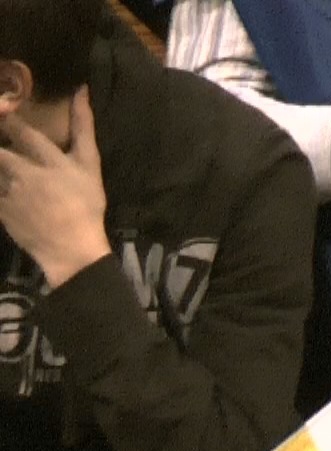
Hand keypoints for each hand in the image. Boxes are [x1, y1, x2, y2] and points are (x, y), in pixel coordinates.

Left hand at [0, 89, 110, 287]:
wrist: (73, 250)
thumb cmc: (86, 206)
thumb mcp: (91, 165)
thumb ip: (83, 127)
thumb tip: (80, 90)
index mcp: (49, 160)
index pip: (19, 130)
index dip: (6, 117)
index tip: (2, 108)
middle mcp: (25, 173)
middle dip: (0, 144)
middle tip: (5, 149)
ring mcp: (10, 193)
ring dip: (1, 166)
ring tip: (9, 172)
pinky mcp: (1, 211)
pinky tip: (7, 191)